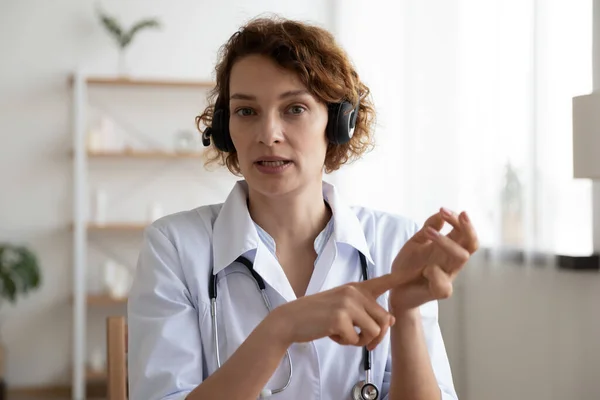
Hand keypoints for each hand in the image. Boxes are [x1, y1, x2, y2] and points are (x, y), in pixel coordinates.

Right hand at [268, 275, 398, 350]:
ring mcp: (347, 303)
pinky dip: (346, 343)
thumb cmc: (319, 315)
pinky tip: (331, 334)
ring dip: (361, 341)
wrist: (292, 319)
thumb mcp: (345, 308)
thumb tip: (391, 319)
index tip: (422, 268)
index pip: (385, 281)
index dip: (404, 276)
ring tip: (344, 335)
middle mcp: (354, 292)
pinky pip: (356, 339)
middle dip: (376, 336)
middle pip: (384, 319)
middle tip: (360, 341)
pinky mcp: (340, 317)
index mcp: (357, 287)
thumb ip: (367, 311)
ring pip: (374, 331)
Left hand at [388, 208, 478, 312]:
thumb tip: (441, 212)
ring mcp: (447, 276)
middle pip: (471, 244)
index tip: (443, 209)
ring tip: (428, 232)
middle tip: (455, 214)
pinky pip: (444, 284)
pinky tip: (425, 270)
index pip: (463, 232)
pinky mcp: (439, 291)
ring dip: (446, 242)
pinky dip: (435, 273)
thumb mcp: (417, 242)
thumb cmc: (409, 266)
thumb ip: (429, 227)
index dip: (458, 220)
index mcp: (448, 249)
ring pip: (461, 257)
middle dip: (467, 227)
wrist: (396, 289)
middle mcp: (452, 261)